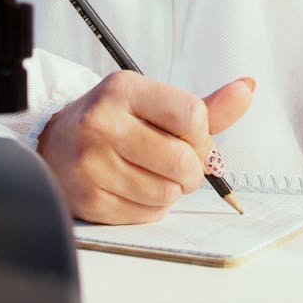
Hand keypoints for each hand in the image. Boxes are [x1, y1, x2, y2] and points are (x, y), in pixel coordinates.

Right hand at [37, 71, 254, 223]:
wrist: (56, 144)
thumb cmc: (115, 122)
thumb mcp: (153, 103)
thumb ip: (205, 106)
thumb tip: (247, 89)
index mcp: (124, 89)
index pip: (192, 114)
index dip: (203, 135)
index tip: (193, 139)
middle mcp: (103, 122)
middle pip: (183, 160)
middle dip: (191, 169)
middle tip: (177, 163)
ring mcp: (92, 163)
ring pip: (168, 192)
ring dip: (171, 189)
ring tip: (152, 174)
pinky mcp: (88, 199)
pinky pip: (147, 214)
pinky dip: (152, 207)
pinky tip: (135, 188)